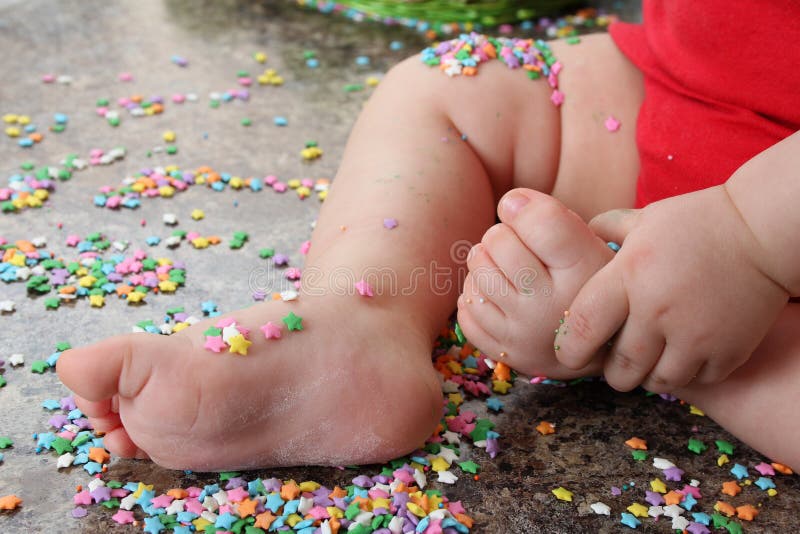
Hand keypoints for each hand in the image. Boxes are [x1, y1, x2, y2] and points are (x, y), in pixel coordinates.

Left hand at [554, 185, 789, 392]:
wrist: (762, 231)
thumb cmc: (697, 221)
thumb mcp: (643, 219)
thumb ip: (606, 230)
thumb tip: (579, 239)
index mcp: (629, 275)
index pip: (583, 325)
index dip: (570, 348)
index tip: (568, 353)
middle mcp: (657, 310)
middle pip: (620, 366)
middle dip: (611, 373)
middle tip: (612, 366)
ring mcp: (695, 335)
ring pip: (657, 381)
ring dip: (647, 377)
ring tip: (647, 365)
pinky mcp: (728, 351)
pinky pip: (697, 380)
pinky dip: (686, 374)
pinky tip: (682, 357)